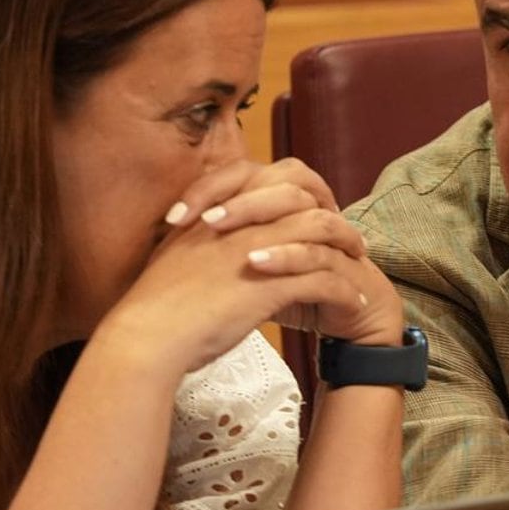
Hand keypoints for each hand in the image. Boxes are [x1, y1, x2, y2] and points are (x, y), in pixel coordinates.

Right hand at [96, 160, 400, 374]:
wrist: (147, 335)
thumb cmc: (156, 302)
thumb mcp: (179, 252)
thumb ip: (203, 236)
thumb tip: (216, 236)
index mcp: (220, 205)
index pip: (274, 175)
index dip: (303, 189)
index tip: (316, 208)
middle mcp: (241, 218)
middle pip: (304, 191)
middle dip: (332, 207)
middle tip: (347, 231)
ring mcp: (258, 247)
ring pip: (323, 229)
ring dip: (348, 244)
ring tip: (361, 261)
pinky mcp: (271, 284)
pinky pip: (325, 277)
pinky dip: (345, 288)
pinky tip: (354, 301)